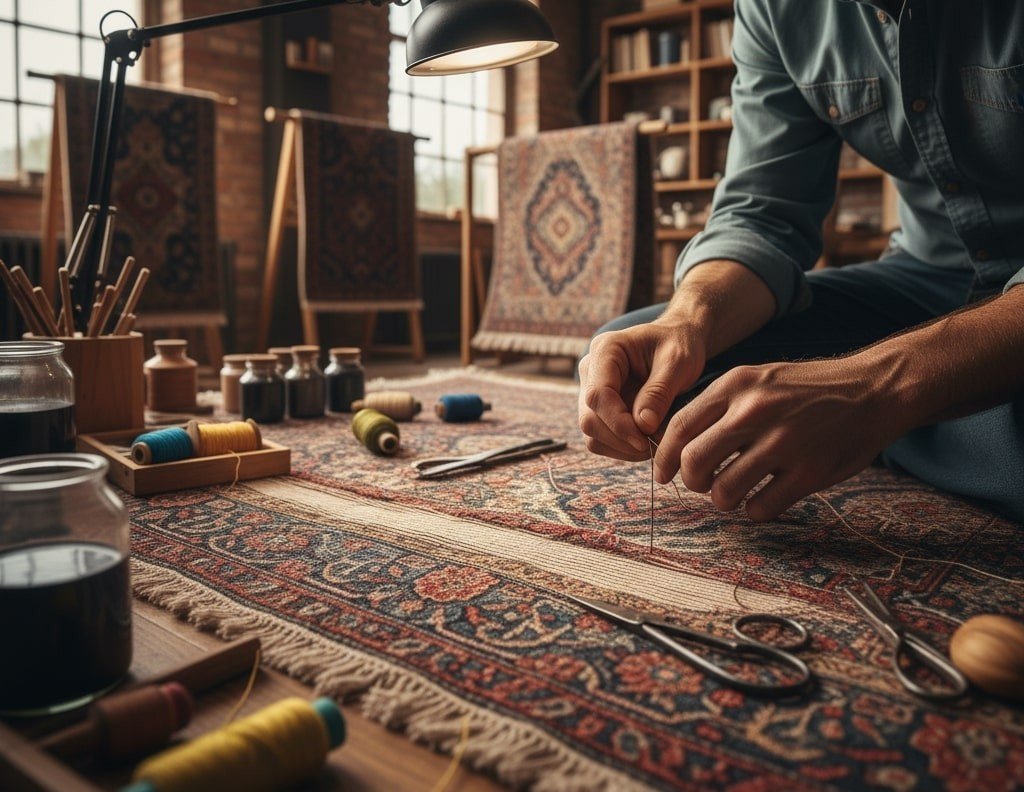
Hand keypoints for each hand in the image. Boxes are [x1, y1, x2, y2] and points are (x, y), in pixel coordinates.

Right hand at [578, 321, 706, 460]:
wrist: (678, 341)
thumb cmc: (680, 345)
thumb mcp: (678, 362)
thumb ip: (659, 392)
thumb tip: (643, 426)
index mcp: (605, 350)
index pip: (598, 395)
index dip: (618, 423)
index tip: (646, 441)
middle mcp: (590, 371)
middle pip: (589, 418)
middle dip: (621, 439)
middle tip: (655, 446)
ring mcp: (590, 391)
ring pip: (592, 433)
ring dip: (621, 447)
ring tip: (654, 444)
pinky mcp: (598, 410)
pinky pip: (600, 440)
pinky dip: (621, 449)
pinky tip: (646, 441)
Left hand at [653, 356, 911, 520]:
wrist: (873, 389)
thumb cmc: (807, 389)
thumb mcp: (758, 379)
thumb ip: (719, 405)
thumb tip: (676, 443)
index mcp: (736, 385)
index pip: (679, 427)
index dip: (664, 458)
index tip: (663, 475)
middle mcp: (754, 412)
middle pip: (694, 462)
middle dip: (691, 482)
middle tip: (702, 485)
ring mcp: (783, 443)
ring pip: (724, 491)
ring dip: (723, 499)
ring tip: (735, 492)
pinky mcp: (809, 472)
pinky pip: (761, 508)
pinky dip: (754, 511)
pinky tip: (762, 499)